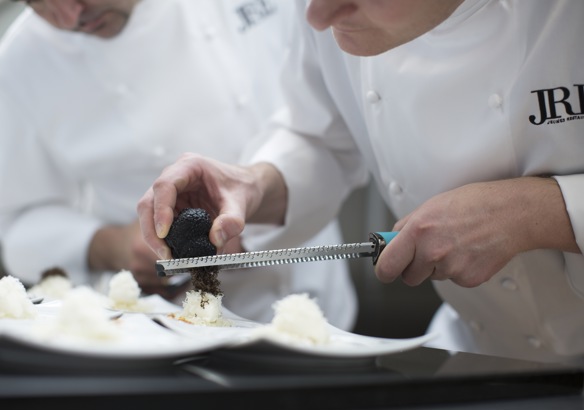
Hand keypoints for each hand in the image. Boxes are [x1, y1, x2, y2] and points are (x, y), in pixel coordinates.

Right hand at [137, 153, 286, 259]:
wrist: (247, 188)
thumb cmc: (243, 187)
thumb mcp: (242, 203)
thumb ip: (232, 221)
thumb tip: (216, 240)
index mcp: (190, 166)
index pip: (164, 186)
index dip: (161, 210)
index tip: (164, 233)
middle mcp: (175, 176)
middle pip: (149, 202)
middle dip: (152, 230)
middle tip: (165, 254)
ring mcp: (172, 192)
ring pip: (150, 215)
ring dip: (156, 238)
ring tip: (171, 258)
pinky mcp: (173, 206)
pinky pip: (161, 224)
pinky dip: (166, 240)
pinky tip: (176, 253)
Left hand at [374, 177, 578, 287]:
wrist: (512, 213)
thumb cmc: (475, 203)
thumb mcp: (432, 205)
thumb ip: (408, 225)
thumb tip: (392, 240)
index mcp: (418, 231)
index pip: (387, 265)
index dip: (384, 270)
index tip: (384, 269)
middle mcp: (432, 252)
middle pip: (409, 277)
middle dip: (414, 267)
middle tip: (427, 252)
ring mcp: (451, 268)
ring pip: (433, 277)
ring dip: (439, 266)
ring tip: (456, 243)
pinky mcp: (468, 279)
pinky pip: (453, 279)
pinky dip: (459, 269)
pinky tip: (469, 250)